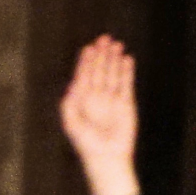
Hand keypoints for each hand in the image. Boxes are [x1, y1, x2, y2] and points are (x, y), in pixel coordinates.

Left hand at [61, 35, 138, 194]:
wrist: (107, 156)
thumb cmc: (85, 142)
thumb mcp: (71, 123)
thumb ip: (68, 104)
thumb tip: (72, 85)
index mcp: (80, 99)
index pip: (83, 75)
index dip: (86, 61)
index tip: (89, 47)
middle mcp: (95, 96)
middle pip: (98, 70)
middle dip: (101, 55)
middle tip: (104, 38)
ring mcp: (111, 98)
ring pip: (112, 74)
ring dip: (114, 60)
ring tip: (117, 44)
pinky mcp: (126, 103)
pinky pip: (126, 83)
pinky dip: (126, 71)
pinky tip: (127, 59)